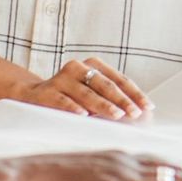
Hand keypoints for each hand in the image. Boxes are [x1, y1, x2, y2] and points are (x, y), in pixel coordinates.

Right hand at [14, 58, 152, 120]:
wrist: (33, 96)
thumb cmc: (72, 97)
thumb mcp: (92, 94)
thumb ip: (113, 100)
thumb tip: (140, 114)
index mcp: (93, 65)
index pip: (119, 79)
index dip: (134, 93)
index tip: (148, 107)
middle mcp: (78, 67)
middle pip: (105, 84)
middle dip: (122, 100)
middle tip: (135, 113)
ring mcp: (61, 78)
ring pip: (86, 93)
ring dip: (103, 105)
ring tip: (117, 115)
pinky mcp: (47, 91)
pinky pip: (63, 100)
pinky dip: (73, 108)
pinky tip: (83, 115)